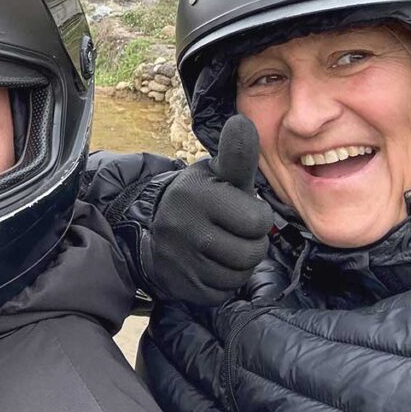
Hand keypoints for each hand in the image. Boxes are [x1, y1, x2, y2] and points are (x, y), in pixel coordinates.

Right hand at [142, 115, 271, 304]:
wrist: (152, 228)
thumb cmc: (200, 199)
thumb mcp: (217, 174)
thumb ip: (236, 154)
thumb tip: (242, 120)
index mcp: (197, 194)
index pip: (257, 221)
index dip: (255, 217)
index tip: (237, 210)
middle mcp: (182, 226)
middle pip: (251, 252)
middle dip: (250, 244)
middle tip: (231, 232)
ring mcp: (178, 258)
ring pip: (238, 275)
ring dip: (237, 264)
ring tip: (221, 247)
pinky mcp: (178, 284)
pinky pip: (221, 292)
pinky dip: (221, 282)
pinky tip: (208, 264)